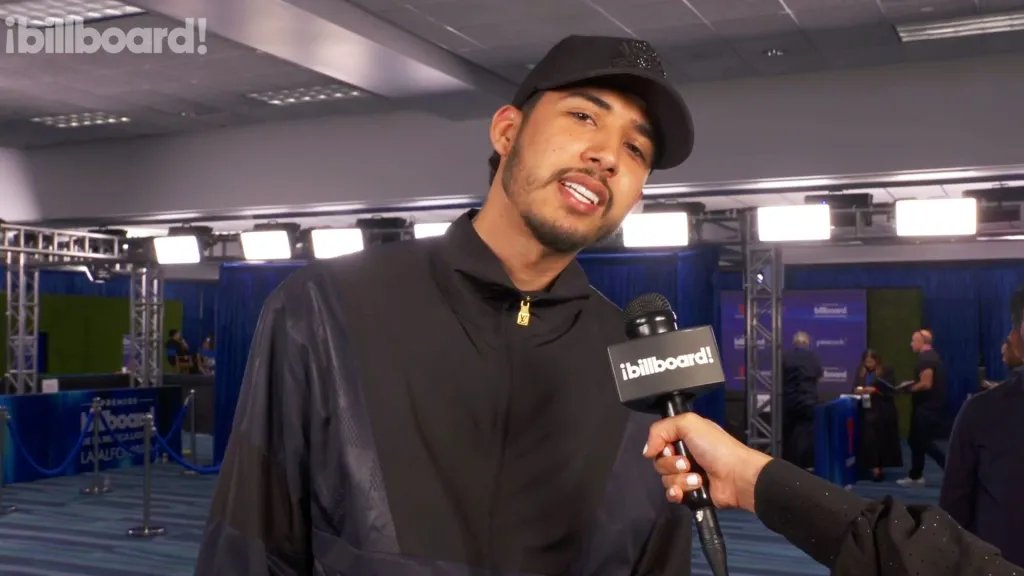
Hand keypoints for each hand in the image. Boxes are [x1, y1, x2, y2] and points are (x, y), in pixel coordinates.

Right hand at [643, 413, 771, 512]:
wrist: (737, 476)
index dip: (660, 446)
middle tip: (687, 463)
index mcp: (685, 437)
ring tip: (697, 478)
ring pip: (665, 479)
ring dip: (680, 479)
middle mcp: (684, 455)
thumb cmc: (716, 448)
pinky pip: (672, 494)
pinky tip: (685, 492)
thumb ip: (660, 429)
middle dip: (671, 464)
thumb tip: (647, 451)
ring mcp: (687, 476)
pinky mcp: (690, 494)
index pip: (659, 442)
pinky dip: (677, 493)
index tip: (670, 447)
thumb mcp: (689, 423)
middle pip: (659, 462)